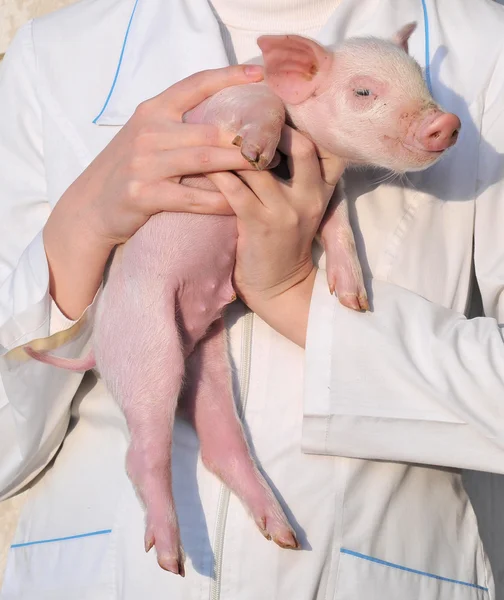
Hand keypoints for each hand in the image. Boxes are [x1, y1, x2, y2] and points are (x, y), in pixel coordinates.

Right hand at [55, 64, 263, 247]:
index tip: (259, 76)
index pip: (195, 85)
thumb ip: (178, 126)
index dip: (228, 77)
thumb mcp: (146, 137)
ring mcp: (145, 163)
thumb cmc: (128, 170)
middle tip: (276, 146)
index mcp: (152, 111)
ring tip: (267, 170)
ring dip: (241, 166)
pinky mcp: (144, 194)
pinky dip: (220, 202)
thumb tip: (224, 122)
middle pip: (210, 129)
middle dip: (247, 139)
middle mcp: (149, 131)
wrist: (90, 207)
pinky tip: (240, 206)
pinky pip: (193, 198)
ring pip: (206, 160)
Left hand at [208, 127, 344, 346]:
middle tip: (242, 106)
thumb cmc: (280, 240)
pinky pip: (235, 189)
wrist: (278, 286)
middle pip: (301, 144)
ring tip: (210, 127)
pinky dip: (216, 173)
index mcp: (323, 187)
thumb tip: (265, 130)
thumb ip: (291, 172)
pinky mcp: (261, 225)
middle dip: (272, 124)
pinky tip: (198, 162)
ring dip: (232, 145)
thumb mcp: (298, 204)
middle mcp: (312, 195)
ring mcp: (288, 210)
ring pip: (261, 164)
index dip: (305, 120)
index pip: (325, 143)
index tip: (278, 98)